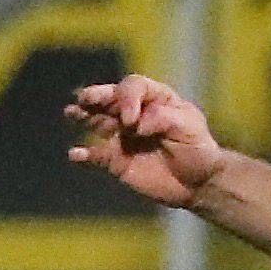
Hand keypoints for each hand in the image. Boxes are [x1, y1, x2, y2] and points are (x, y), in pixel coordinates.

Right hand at [65, 75, 228, 210]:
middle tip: (85, 98)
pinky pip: (95, 155)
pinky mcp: (115, 159)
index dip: (128, 98)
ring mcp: (122, 135)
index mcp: (154, 99)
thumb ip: (163, 119)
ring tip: (72, 112)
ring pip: (96, 120)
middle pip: (109, 98)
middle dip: (96, 96)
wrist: (198, 183)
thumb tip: (134, 124)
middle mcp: (133, 113)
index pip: (133, 86)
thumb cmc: (198, 149)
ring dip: (83, 115)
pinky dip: (83, 154)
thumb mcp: (188, 127)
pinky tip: (76, 154)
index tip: (131, 120)